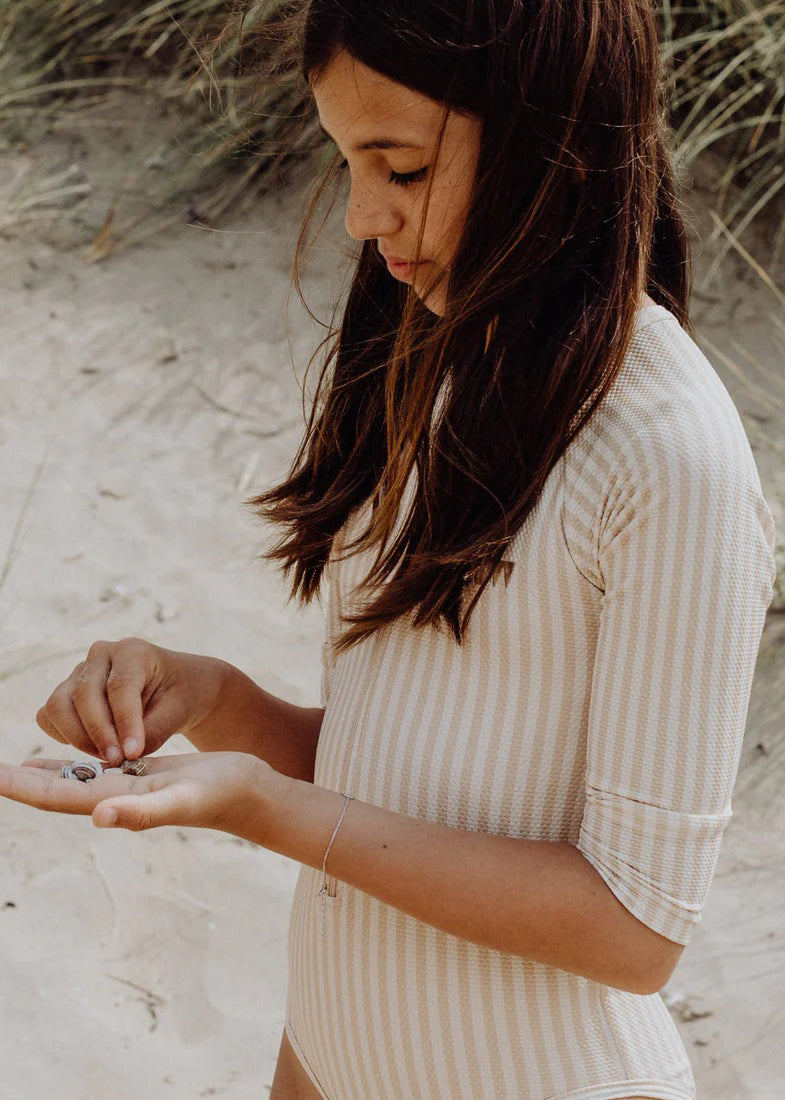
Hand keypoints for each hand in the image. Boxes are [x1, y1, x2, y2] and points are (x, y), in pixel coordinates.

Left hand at [0, 751, 288, 841]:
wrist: (254, 794)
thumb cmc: (225, 796)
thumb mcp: (184, 798)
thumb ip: (142, 811)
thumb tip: (97, 816)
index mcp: (117, 802)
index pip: (55, 795)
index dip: (19, 786)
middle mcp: (115, 798)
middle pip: (54, 790)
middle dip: (18, 781)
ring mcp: (129, 788)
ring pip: (72, 780)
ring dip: (38, 774)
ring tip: (9, 765)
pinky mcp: (143, 776)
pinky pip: (97, 769)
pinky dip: (72, 763)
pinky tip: (62, 757)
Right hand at [35, 638, 228, 766]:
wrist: (175, 688)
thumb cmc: (180, 696)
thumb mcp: (178, 712)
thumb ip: (153, 731)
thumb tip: (123, 755)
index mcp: (133, 652)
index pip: (120, 687)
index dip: (124, 723)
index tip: (132, 753)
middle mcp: (101, 655)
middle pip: (84, 695)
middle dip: (99, 734)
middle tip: (118, 761)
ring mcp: (79, 671)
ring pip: (58, 705)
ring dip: (78, 737)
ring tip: (107, 756)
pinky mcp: (66, 691)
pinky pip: (49, 715)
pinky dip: (63, 734)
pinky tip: (92, 747)